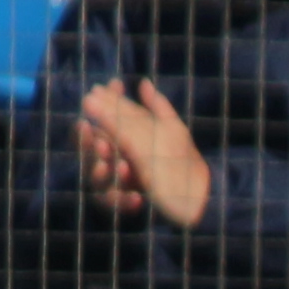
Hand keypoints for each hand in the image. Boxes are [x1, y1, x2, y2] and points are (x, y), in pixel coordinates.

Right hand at [74, 78, 209, 225]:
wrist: (201, 196)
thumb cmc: (184, 162)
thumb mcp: (173, 132)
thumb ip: (157, 109)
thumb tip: (143, 83)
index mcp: (120, 141)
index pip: (100, 125)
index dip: (98, 113)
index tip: (97, 107)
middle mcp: (113, 162)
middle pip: (88, 152)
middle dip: (88, 145)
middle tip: (101, 142)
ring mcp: (118, 184)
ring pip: (95, 179)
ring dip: (102, 173)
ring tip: (123, 168)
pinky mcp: (127, 204)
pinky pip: (114, 205)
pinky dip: (123, 201)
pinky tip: (138, 198)